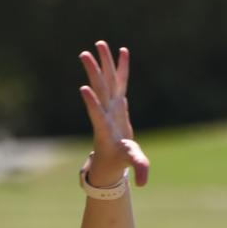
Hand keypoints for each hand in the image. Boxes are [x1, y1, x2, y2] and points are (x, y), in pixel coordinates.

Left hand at [79, 42, 148, 187]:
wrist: (112, 158)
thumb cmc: (120, 160)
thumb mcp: (130, 163)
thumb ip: (139, 168)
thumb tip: (143, 183)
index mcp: (105, 130)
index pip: (96, 115)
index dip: (91, 103)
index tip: (83, 89)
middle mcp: (105, 114)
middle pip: (99, 90)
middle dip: (93, 73)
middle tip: (84, 54)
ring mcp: (110, 106)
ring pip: (106, 81)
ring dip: (102, 63)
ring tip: (98, 44)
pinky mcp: (117, 103)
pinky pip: (120, 81)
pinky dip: (121, 67)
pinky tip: (121, 50)